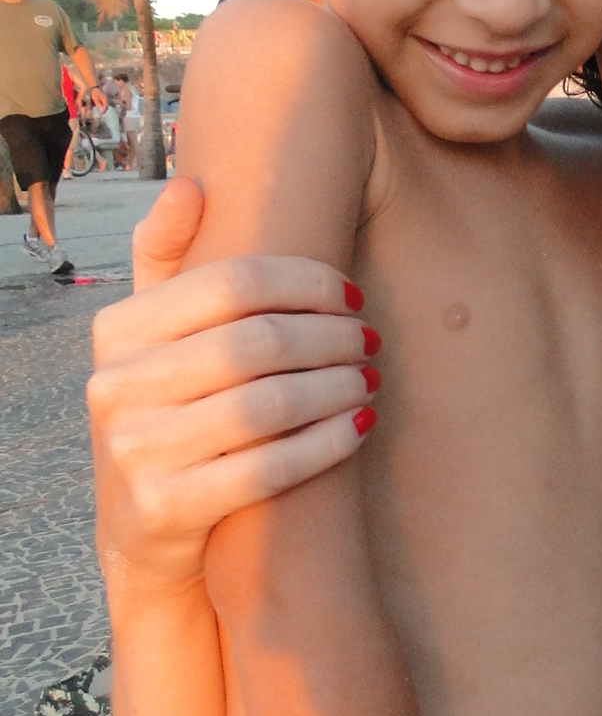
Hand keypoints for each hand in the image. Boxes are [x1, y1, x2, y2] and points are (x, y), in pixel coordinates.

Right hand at [90, 179, 374, 594]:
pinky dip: (328, 443)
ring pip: (268, 405)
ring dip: (336, 387)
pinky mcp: (166, 510)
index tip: (351, 293)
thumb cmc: (170, 410)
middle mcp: (115, 386)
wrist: (146, 529)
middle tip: (372, 339)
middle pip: (257, 342)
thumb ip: (166, 260)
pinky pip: (270, 468)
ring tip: (370, 378)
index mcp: (116, 329)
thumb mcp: (152, 336)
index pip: (232, 282)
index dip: (306, 282)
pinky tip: (361, 425)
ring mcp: (136, 451)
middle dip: (329, 337)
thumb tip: (192, 186)